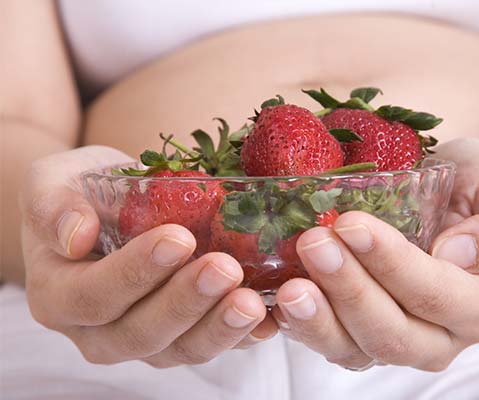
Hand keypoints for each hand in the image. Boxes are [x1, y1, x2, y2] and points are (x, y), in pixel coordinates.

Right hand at [21, 145, 276, 367]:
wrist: (111, 208)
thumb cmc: (82, 193)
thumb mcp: (54, 182)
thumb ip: (52, 205)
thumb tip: (75, 235)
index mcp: (59, 295)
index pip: (94, 295)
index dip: (135, 272)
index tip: (178, 238)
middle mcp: (98, 331)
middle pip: (141, 332)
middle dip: (187, 302)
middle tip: (225, 268)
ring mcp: (144, 340)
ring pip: (181, 349)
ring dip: (219, 327)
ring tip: (254, 300)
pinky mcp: (182, 338)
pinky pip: (212, 346)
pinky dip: (243, 336)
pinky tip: (271, 317)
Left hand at [272, 138, 478, 370]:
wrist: (457, 196)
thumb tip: (460, 255)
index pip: (436, 295)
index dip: (393, 265)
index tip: (353, 224)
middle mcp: (441, 336)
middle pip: (392, 333)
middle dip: (349, 291)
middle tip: (314, 243)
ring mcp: (398, 339)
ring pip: (356, 349)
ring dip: (320, 319)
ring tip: (288, 286)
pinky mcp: (360, 332)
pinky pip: (330, 342)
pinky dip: (302, 326)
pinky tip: (276, 298)